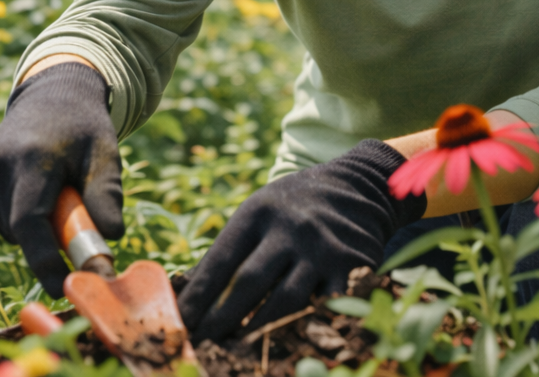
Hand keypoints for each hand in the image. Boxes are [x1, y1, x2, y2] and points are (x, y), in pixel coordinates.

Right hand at [0, 62, 123, 296]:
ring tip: (58, 187)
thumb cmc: (85, 127)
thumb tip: (111, 240)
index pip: (30, 221)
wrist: (54, 93)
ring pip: (11, 229)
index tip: (63, 288)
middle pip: (22, 230)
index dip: (44, 261)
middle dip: (52, 241)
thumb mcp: (105, 154)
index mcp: (32, 157)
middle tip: (78, 220)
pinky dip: (22, 218)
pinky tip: (37, 186)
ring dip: (38, 227)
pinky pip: (0, 219)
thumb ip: (107, 196)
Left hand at [177, 140, 425, 342]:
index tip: (180, 325)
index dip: (198, 297)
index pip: (220, 260)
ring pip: (285, 301)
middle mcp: (291, 228)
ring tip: (237, 353)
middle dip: (221, 320)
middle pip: (249, 283)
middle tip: (203, 347)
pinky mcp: (352, 265)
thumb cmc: (295, 206)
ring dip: (258, 332)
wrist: (358, 186)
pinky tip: (290, 344)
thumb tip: (186, 293)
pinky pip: (325, 307)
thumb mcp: (260, 213)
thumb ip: (230, 250)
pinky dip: (306, 328)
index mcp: (259, 212)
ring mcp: (323, 248)